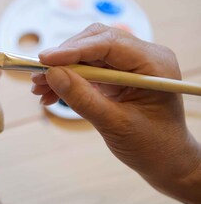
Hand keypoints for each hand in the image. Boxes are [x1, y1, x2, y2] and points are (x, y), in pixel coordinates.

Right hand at [31, 23, 200, 203]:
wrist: (165, 161)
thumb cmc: (152, 146)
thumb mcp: (115, 124)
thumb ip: (83, 98)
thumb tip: (52, 74)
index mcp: (153, 64)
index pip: (108, 44)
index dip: (73, 50)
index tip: (44, 60)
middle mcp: (142, 57)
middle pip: (95, 42)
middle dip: (64, 58)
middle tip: (37, 76)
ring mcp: (129, 64)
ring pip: (87, 55)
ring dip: (61, 70)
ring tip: (39, 88)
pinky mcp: (117, 75)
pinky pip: (87, 69)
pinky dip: (68, 79)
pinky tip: (51, 93)